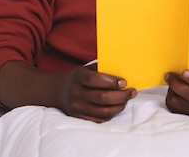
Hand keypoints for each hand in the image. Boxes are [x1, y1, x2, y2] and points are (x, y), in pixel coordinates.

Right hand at [0, 61, 135, 122]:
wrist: (57, 91)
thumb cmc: (78, 78)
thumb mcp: (86, 69)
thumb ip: (101, 69)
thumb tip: (123, 68)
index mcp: (79, 77)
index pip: (95, 80)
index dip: (111, 82)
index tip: (124, 82)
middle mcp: (76, 93)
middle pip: (102, 98)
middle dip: (121, 96)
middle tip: (131, 92)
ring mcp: (77, 107)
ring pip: (102, 111)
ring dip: (119, 106)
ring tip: (126, 100)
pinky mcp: (79, 117)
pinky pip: (98, 119)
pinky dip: (111, 114)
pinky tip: (116, 107)